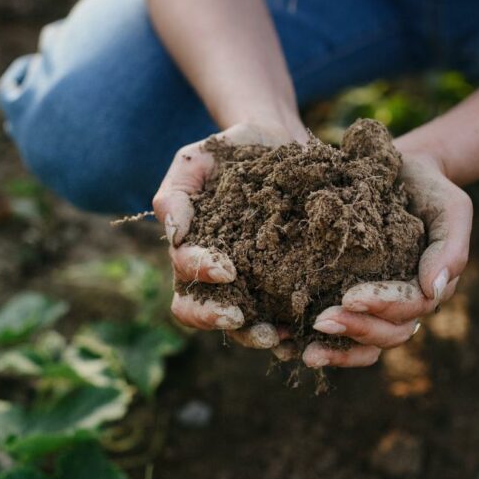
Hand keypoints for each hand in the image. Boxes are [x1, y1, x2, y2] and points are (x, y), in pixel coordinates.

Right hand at [152, 122, 301, 351]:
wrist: (280, 142)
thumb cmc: (230, 152)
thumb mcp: (196, 161)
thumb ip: (175, 194)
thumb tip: (174, 235)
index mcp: (191, 251)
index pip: (184, 276)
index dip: (200, 276)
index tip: (225, 268)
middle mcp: (217, 276)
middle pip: (202, 312)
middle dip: (217, 318)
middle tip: (239, 317)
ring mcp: (251, 284)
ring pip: (241, 324)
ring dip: (254, 334)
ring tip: (277, 335)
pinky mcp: (285, 284)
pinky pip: (283, 316)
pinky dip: (291, 330)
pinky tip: (305, 331)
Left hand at [305, 151, 471, 366]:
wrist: (399, 173)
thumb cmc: (428, 190)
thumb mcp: (450, 208)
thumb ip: (450, 248)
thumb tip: (433, 290)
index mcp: (427, 288)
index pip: (409, 309)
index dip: (381, 306)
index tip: (350, 297)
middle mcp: (402, 306)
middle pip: (385, 334)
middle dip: (354, 331)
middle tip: (320, 322)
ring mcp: (375, 308)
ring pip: (363, 345)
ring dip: (335, 351)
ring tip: (304, 352)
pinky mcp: (346, 300)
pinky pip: (336, 334)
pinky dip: (314, 343)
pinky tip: (285, 346)